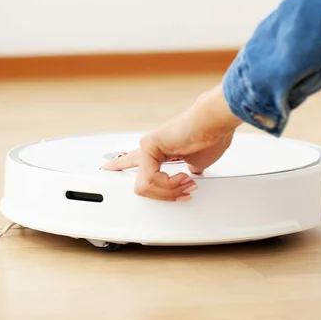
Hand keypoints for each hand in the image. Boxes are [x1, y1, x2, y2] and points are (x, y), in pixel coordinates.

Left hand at [102, 83, 241, 200]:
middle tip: (184, 193)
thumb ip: (187, 171)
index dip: (119, 165)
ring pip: (145, 187)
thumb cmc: (210, 137)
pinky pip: (151, 179)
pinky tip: (182, 177)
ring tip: (187, 184)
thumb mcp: (198, 163)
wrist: (215, 123)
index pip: (132, 160)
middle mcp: (149, 148)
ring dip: (170, 191)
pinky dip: (169, 184)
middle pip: (142, 186)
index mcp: (158, 151)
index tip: (106, 168)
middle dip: (165, 196)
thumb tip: (189, 177)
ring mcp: (147, 146)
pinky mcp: (148, 146)